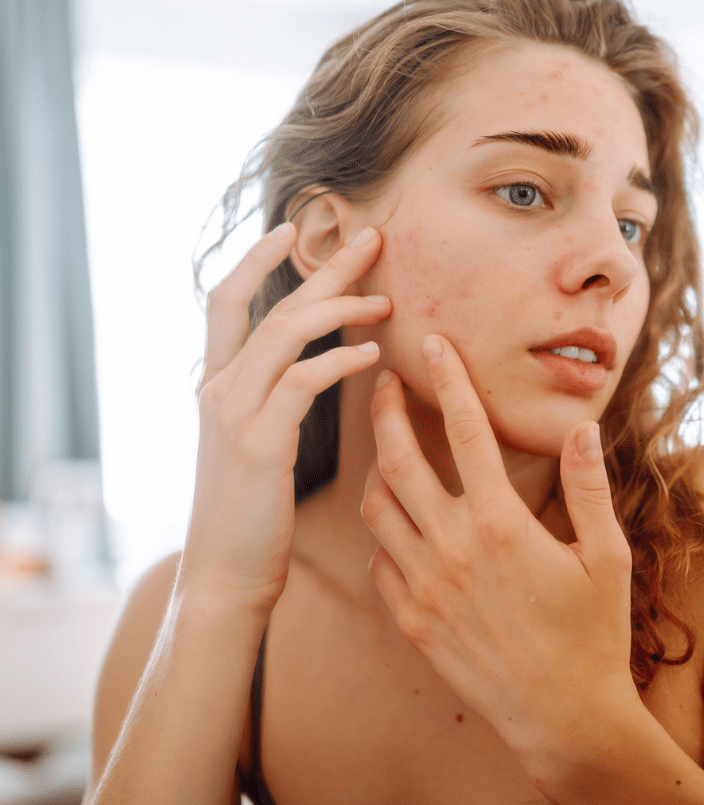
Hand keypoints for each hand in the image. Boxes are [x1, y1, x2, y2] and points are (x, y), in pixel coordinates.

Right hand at [179, 224, 389, 613]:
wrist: (225, 575)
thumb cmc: (251, 514)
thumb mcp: (254, 446)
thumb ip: (272, 403)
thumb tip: (311, 370)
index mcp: (215, 386)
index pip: (226, 302)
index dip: (256, 260)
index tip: (293, 229)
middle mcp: (218, 390)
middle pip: (272, 305)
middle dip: (324, 268)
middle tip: (372, 238)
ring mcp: (234, 415)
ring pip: (286, 333)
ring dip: (342, 308)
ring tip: (386, 301)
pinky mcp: (259, 445)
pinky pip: (303, 382)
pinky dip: (339, 360)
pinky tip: (372, 356)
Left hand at [362, 335, 637, 766]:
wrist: (563, 721)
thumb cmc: (594, 635)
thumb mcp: (606, 557)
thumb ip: (588, 488)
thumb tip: (580, 428)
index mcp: (503, 526)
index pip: (468, 432)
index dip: (450, 380)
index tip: (432, 344)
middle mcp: (453, 550)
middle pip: (399, 461)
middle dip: (386, 412)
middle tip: (384, 383)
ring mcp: (425, 589)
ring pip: (377, 509)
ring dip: (378, 470)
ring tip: (388, 450)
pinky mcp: (411, 623)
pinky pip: (379, 562)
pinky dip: (385, 534)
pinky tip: (403, 525)